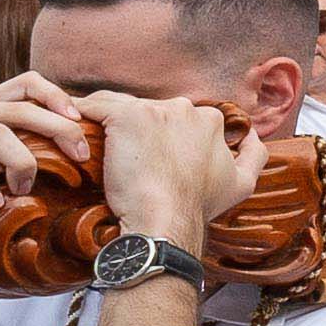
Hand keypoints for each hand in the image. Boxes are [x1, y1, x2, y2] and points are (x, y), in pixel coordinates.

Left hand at [78, 91, 253, 255]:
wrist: (166, 219)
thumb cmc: (197, 206)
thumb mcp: (241, 184)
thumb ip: (254, 155)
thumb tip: (253, 135)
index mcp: (209, 120)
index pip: (176, 117)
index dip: (159, 134)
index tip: (144, 154)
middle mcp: (184, 108)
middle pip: (148, 109)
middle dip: (134, 126)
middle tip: (116, 152)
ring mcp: (154, 110)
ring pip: (120, 105)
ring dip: (105, 119)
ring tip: (87, 139)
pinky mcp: (125, 118)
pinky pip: (94, 106)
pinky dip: (81, 113)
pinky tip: (71, 125)